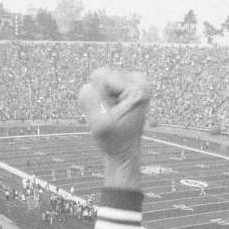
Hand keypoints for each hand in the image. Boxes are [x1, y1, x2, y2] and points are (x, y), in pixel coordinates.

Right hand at [78, 67, 150, 188]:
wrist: (124, 152)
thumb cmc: (114, 140)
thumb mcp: (99, 122)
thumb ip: (90, 98)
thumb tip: (88, 84)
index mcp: (137, 87)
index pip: (101, 76)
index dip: (98, 96)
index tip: (107, 113)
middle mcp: (140, 81)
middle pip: (102, 75)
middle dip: (100, 96)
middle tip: (109, 115)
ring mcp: (135, 82)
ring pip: (102, 80)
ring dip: (101, 99)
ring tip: (111, 115)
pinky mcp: (129, 86)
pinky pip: (105, 84)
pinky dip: (103, 99)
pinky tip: (111, 111)